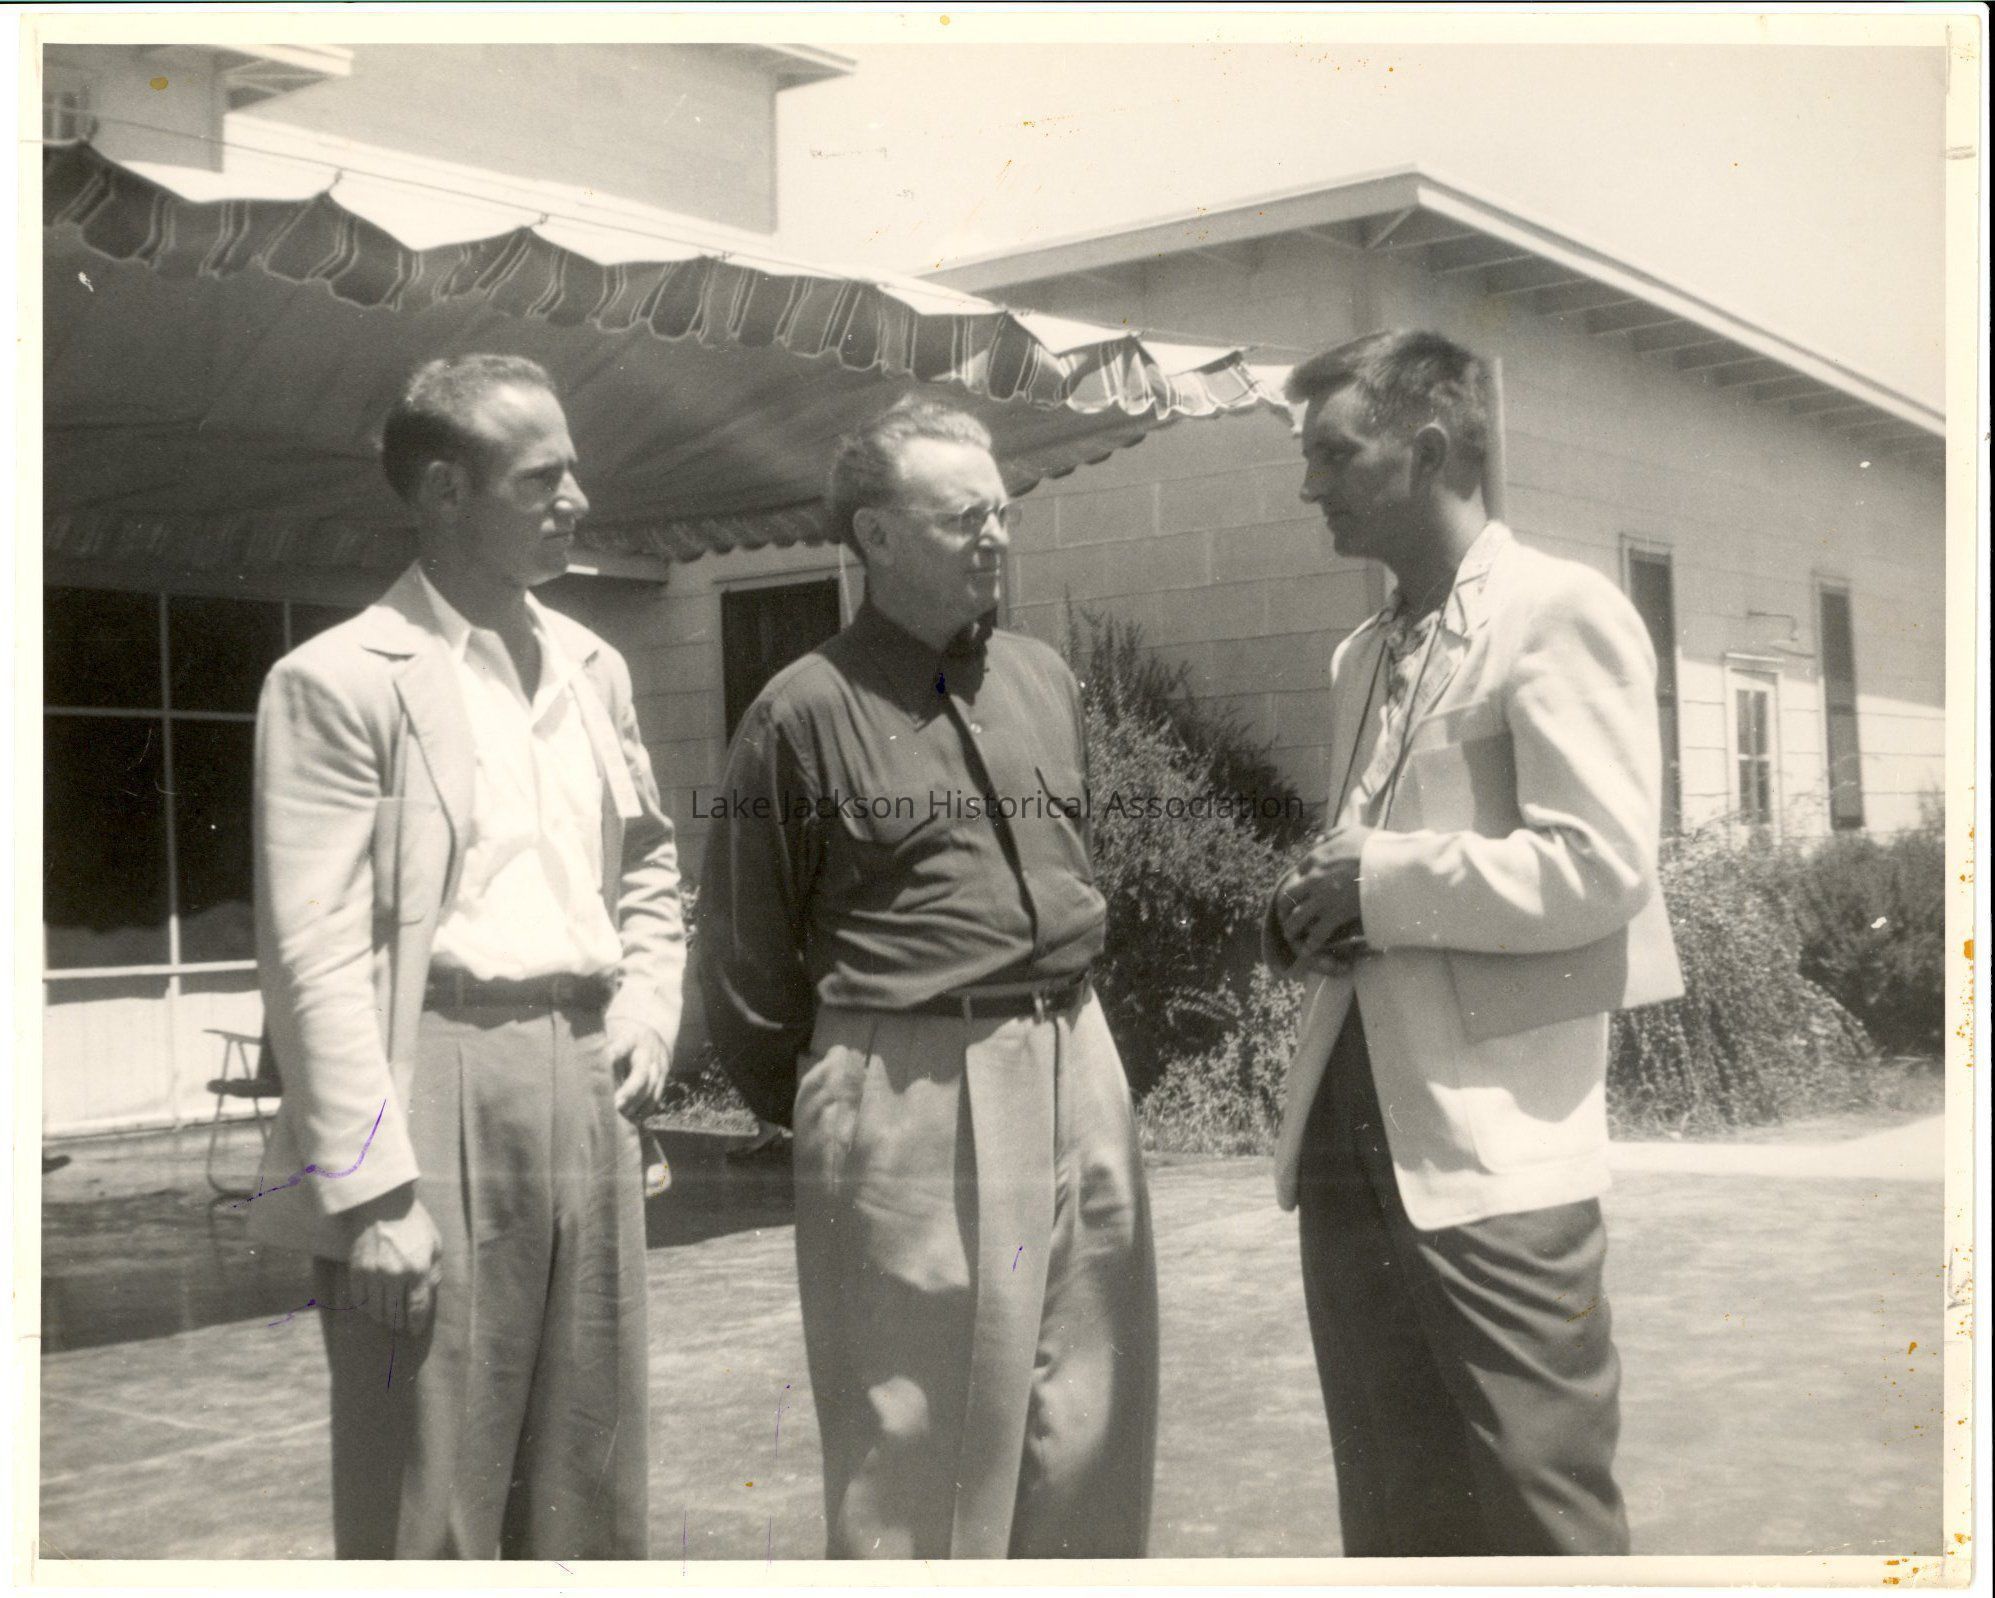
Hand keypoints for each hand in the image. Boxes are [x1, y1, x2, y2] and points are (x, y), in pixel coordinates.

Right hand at [339, 1186, 442, 1333]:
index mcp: (418, 1270)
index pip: (417, 1307)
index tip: (414, 1331)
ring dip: (382, 1318)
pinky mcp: (356, 1270)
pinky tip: (371, 1308)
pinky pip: (359, 1299)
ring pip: (376, 1310)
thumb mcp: (434, 1243)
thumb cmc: (413, 1222)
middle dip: (399, 1323)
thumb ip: (434, 1271)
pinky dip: (366, 1307)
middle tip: (401, 1327)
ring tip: (386, 1320)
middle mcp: (395, 1276)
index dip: (416, 1323)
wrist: (383, 1203)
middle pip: (395, 1313)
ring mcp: (373, 1275)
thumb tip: (429, 1293)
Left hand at [608, 1016, 669, 1123]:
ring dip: (637, 1104)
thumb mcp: (612, 1034)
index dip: (612, 1055)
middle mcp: (647, 1052)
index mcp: (631, 1038)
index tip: (603, 1065)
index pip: (621, 1047)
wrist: (651, 1032)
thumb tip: (581, 1070)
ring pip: (651, 1087)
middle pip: (641, 1073)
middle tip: (615, 1104)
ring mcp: (658, 1064)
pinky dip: (646, 1108)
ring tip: (623, 1117)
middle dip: (629, 1091)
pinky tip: (635, 1119)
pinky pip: (657, 1095)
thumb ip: (600, 1049)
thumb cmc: (621, 1036)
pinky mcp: (663, 1076)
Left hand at [1277, 825, 1373, 958]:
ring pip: (1297, 915)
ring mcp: (1322, 897)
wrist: (1389, 866)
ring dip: (1293, 926)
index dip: (1300, 880)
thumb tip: (1320, 839)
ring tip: (1291, 933)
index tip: (1303, 888)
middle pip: (1290, 894)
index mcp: (1317, 857)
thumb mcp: (1352, 831)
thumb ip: (1334, 834)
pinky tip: (1310, 949)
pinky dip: (1312, 942)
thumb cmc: (1374, 847)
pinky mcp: (1333, 915)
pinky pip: (1317, 932)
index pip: (1299, 870)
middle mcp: (1313, 877)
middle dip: (1286, 905)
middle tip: (1286, 913)